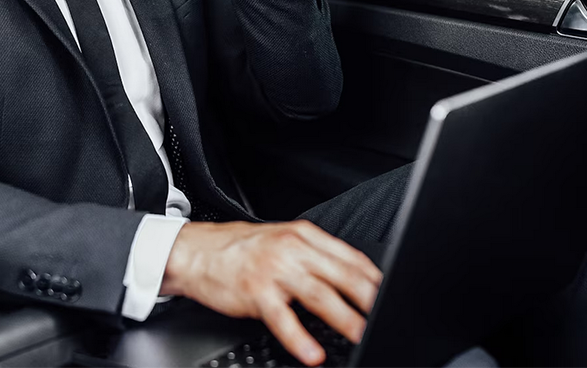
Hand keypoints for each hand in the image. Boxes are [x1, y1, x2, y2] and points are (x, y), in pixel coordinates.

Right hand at [160, 220, 382, 366]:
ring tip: (362, 334)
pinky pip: (282, 318)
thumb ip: (314, 255)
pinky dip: (299, 337)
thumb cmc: (240, 250)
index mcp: (303, 235)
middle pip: (341, 275)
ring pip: (319, 295)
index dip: (374, 278)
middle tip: (386, 316)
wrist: (196, 252)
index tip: (390, 295)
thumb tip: (352, 277)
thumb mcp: (282, 240)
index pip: (349, 257)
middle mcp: (291, 249)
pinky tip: (313, 352)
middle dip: (368, 299)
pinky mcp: (255, 292)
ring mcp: (273, 270)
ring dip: (344, 318)